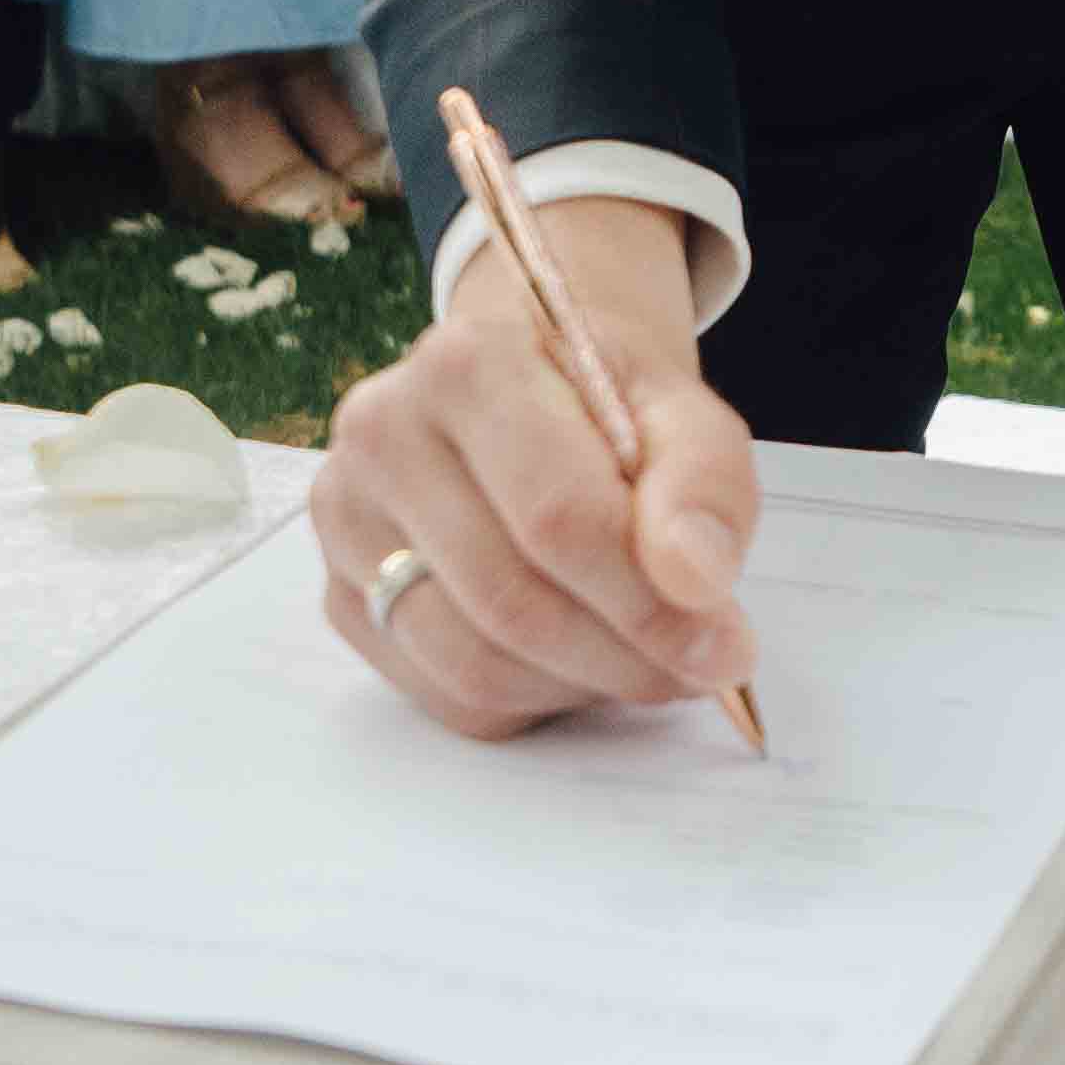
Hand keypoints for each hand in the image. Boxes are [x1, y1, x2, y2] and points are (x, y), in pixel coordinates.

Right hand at [311, 200, 760, 737]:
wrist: (533, 394)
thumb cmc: (607, 407)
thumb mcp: (682, 413)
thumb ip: (703, 484)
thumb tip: (695, 580)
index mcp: (465, 363)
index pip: (558, 517)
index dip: (649, 602)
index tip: (725, 644)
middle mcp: (381, 434)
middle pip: (511, 601)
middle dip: (624, 657)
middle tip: (697, 671)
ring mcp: (346, 522)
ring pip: (471, 664)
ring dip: (580, 686)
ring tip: (645, 662)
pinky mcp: (340, 597)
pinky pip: (444, 695)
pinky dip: (531, 701)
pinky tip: (577, 659)